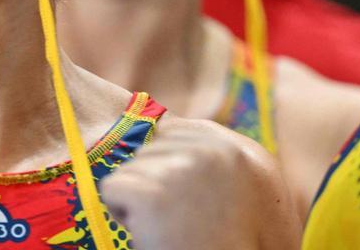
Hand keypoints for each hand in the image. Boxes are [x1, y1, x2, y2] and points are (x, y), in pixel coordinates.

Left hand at [100, 119, 299, 249]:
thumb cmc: (237, 244)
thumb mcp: (247, 195)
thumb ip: (214, 157)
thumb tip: (166, 121)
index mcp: (243, 151)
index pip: (176, 131)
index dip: (171, 167)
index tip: (193, 200)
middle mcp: (215, 153)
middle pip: (151, 148)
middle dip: (156, 183)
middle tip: (184, 220)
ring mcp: (183, 170)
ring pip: (131, 168)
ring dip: (141, 200)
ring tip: (171, 227)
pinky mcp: (152, 194)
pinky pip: (113, 188)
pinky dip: (121, 212)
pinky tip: (150, 231)